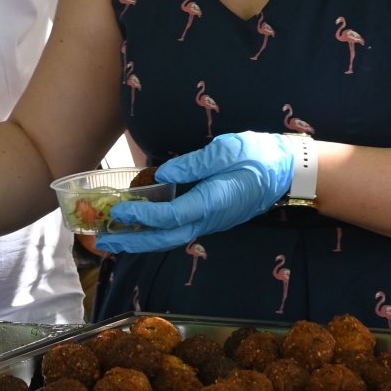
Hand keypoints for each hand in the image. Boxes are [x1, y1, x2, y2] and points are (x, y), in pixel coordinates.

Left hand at [99, 132, 303, 254]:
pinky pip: (179, 230)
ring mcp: (211, 221)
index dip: (144, 214)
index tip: (121, 208)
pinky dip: (156, 232)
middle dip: (134, 240)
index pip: (172, 215)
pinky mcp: (211, 218)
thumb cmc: (258, 156)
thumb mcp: (227, 150)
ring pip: (172, 237)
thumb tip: (163, 175)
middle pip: (166, 237)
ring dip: (142, 240)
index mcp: (213, 201)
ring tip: (114, 238)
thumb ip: (194, 164)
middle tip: (104, 240)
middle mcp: (210, 218)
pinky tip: (140, 227)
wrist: (287, 171)